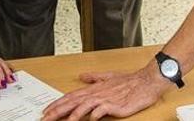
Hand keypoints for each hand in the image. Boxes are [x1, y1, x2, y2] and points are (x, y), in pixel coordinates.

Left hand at [41, 66, 170, 120]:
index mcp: (94, 88)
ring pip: (84, 106)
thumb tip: (82, 76)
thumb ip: (94, 78)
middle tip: (46, 118)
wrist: (147, 81)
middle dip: (58, 110)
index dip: (57, 103)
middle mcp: (97, 93)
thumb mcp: (109, 77)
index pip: (71, 96)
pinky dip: (95, 114)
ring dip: (73, 114)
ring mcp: (106, 99)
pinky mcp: (116, 105)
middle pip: (73, 101)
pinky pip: (102, 110)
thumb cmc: (130, 81)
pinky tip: (89, 119)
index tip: (46, 111)